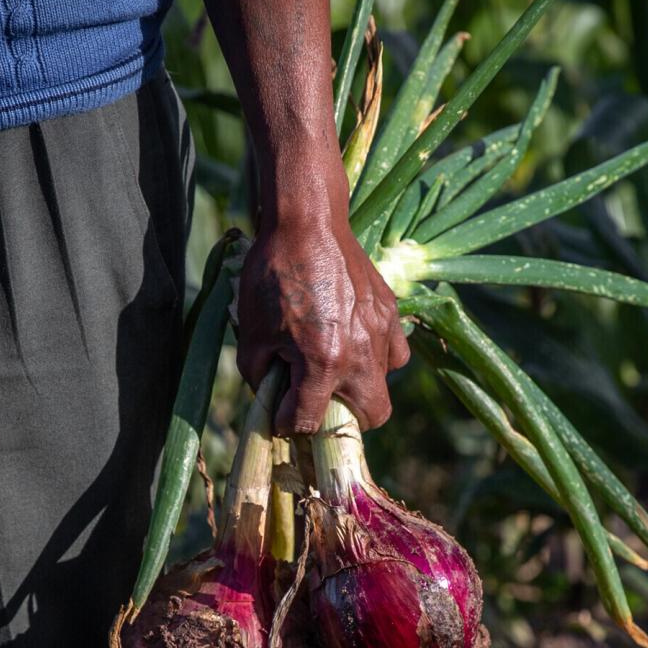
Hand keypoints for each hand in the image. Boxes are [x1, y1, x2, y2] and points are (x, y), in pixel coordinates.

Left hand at [234, 208, 409, 434]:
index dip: (288, 425)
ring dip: (359, 389)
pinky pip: (395, 354)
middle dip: (342, 420)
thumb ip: (261, 377)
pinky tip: (354, 344)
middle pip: (370, 418)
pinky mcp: (390, 314)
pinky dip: (378, 359)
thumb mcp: (252, 333)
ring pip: (384, 386)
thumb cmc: (272, 275)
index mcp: (323, 362)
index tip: (281, 415)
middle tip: (318, 402)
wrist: (307, 223)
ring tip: (334, 370)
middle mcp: (360, 355)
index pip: (309, 422)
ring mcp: (381, 334)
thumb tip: (273, 399)